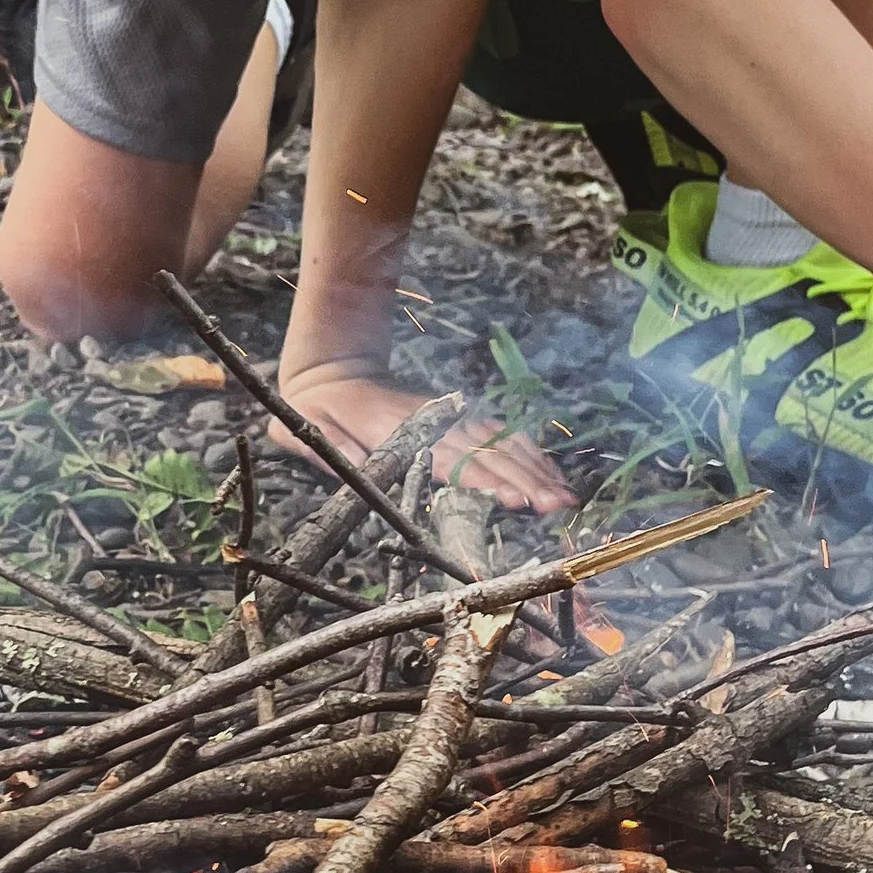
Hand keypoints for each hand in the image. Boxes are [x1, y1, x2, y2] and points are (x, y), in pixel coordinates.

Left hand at [276, 366, 573, 517]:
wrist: (333, 364)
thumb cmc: (317, 408)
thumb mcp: (308, 428)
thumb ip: (332, 449)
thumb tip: (359, 468)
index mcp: (398, 431)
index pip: (449, 460)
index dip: (483, 481)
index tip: (514, 500)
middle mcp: (433, 422)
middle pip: (485, 453)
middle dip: (524, 481)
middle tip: (555, 507)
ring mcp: (448, 415)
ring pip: (499, 442)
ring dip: (534, 469)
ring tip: (564, 496)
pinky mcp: (456, 413)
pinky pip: (498, 431)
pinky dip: (527, 450)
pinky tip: (549, 471)